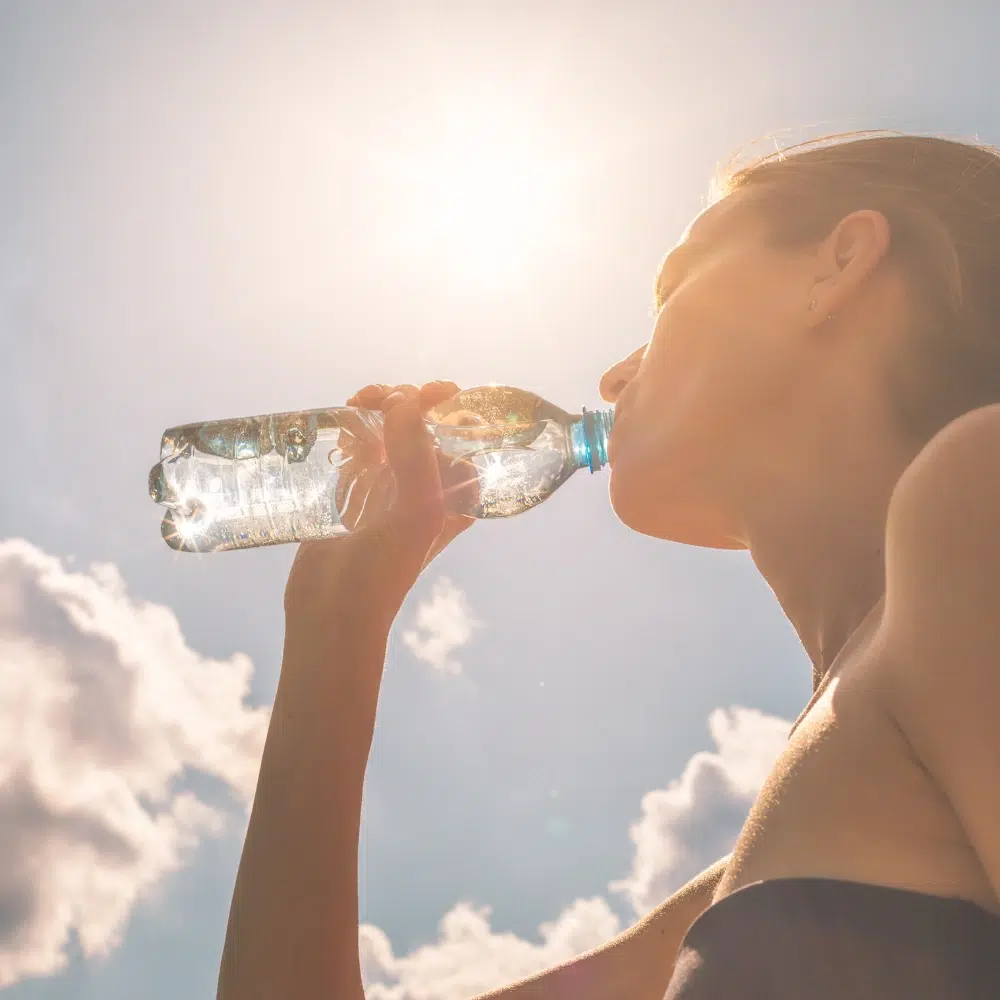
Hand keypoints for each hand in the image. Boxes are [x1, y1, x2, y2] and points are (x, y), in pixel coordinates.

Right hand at [283, 382, 476, 642]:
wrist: (332, 611)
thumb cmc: (383, 571)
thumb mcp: (416, 514)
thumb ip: (418, 457)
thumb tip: (405, 402)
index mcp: (454, 496)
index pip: (464, 436)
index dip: (452, 407)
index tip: (432, 392)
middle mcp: (425, 488)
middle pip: (424, 425)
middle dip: (408, 400)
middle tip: (382, 398)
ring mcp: (388, 487)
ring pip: (390, 430)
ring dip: (379, 407)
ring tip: (360, 402)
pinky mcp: (354, 490)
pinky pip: (360, 445)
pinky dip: (354, 427)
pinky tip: (345, 421)